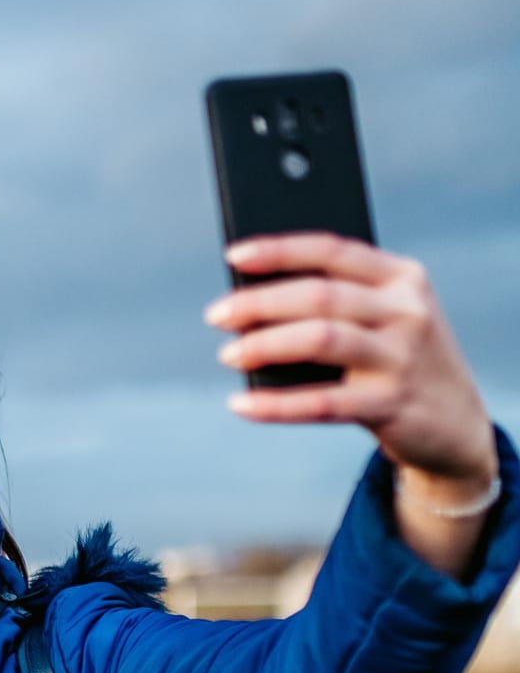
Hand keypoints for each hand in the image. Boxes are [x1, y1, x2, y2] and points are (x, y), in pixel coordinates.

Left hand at [204, 232, 496, 486]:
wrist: (455, 422)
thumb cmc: (396, 359)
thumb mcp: (382, 319)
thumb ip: (335, 302)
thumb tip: (248, 303)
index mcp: (402, 278)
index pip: (333, 251)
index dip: (280, 250)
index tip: (234, 255)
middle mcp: (407, 311)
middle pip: (320, 295)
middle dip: (259, 303)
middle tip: (216, 315)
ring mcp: (403, 357)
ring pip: (320, 339)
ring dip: (264, 345)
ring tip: (228, 354)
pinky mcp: (392, 404)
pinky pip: (321, 403)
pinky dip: (274, 405)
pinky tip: (241, 405)